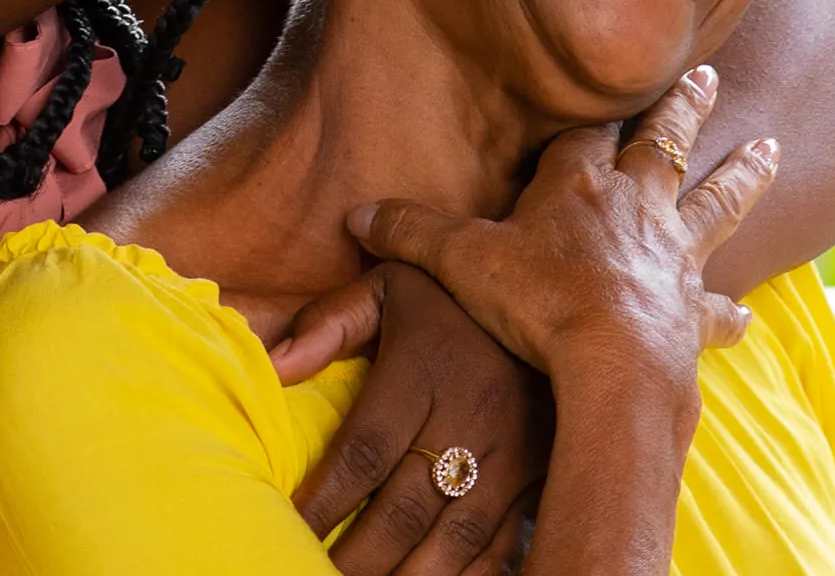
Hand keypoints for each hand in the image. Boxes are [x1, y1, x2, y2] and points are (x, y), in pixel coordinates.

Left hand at [270, 262, 547, 575]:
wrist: (559, 291)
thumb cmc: (449, 297)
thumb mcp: (388, 287)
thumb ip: (329, 323)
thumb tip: (274, 366)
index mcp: (427, 367)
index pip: (364, 450)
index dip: (323, 499)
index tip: (287, 527)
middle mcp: (473, 415)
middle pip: (405, 507)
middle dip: (356, 555)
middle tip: (316, 574)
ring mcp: (516, 453)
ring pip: (455, 538)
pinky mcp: (544, 476)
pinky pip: (504, 544)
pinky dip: (467, 575)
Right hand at [348, 66, 776, 383]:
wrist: (612, 363)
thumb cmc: (537, 302)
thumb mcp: (459, 263)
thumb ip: (412, 234)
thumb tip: (357, 214)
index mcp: (579, 185)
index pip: (589, 129)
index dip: (598, 104)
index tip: (618, 68)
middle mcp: (636, 209)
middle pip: (665, 145)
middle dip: (684, 109)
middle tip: (710, 75)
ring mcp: (673, 258)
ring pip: (717, 202)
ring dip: (742, 175)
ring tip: (770, 147)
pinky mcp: (694, 312)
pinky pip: (718, 307)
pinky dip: (730, 308)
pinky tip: (745, 311)